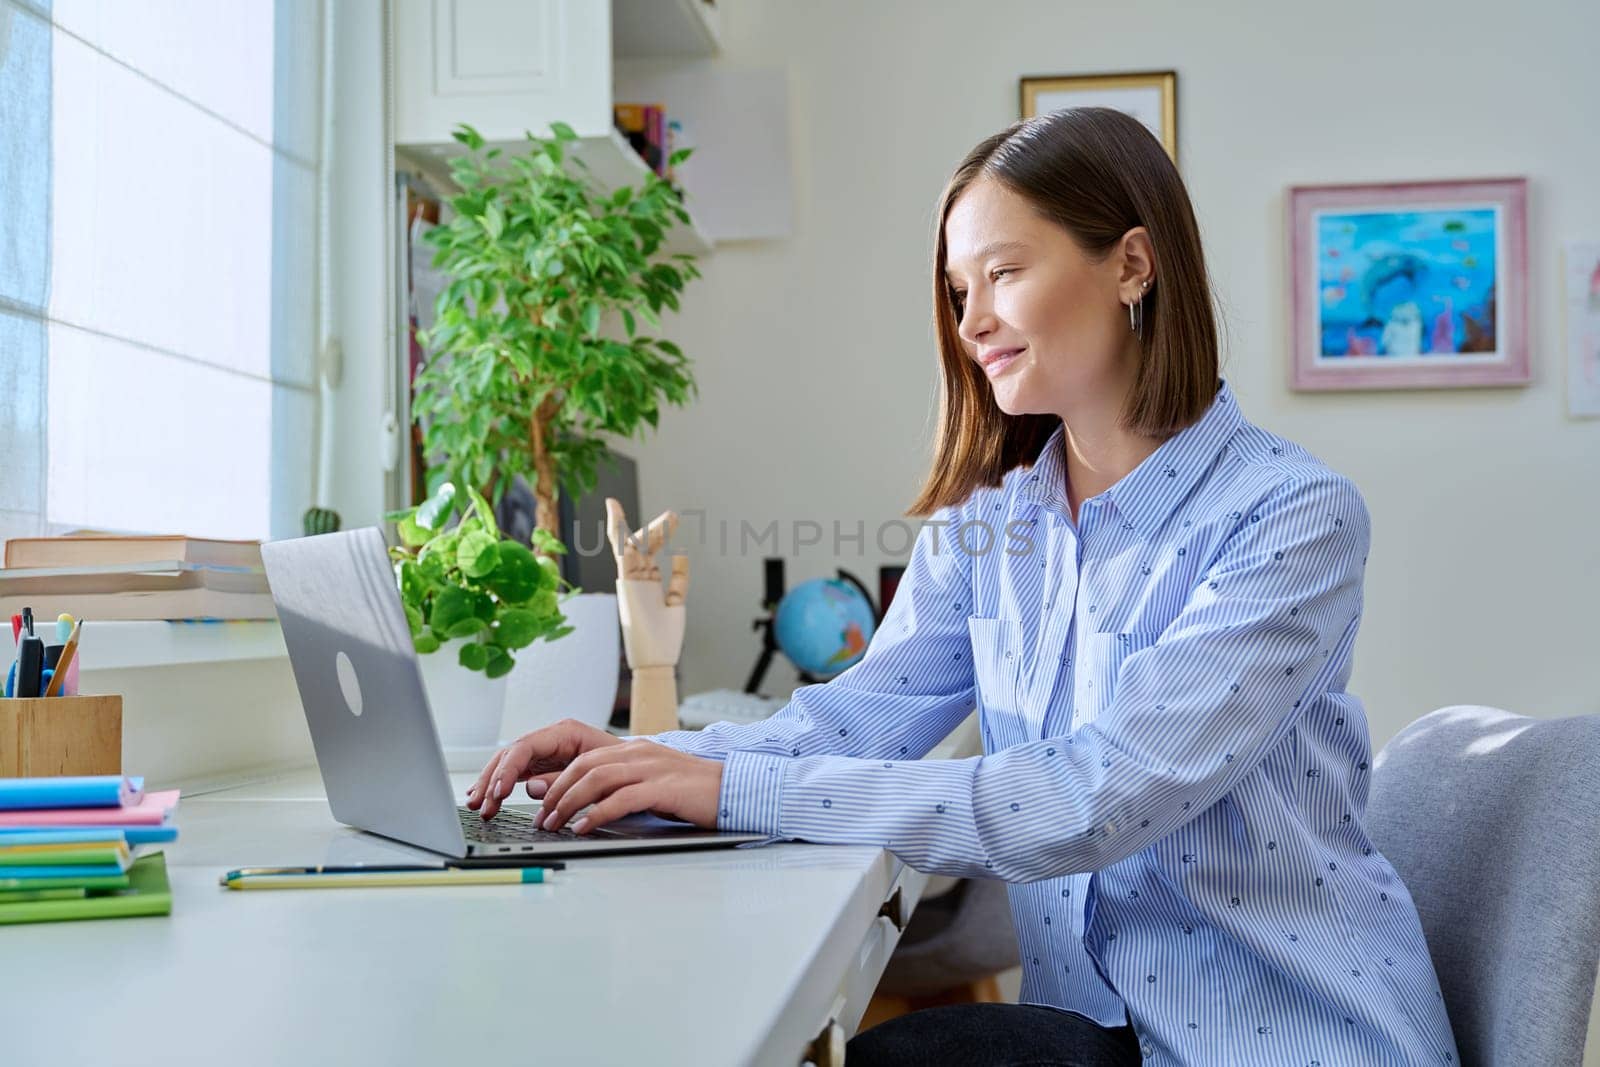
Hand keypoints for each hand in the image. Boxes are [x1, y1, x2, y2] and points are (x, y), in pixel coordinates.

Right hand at [465, 718, 623, 819]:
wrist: (641, 767)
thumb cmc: (623, 766)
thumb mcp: (598, 774)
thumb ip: (563, 779)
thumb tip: (532, 787)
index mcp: (565, 732)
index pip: (525, 747)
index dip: (508, 769)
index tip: (499, 792)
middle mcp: (551, 739)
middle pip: (511, 755)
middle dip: (492, 780)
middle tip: (481, 805)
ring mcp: (545, 751)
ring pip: (508, 764)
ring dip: (490, 784)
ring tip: (477, 805)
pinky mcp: (543, 765)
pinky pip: (515, 773)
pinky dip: (499, 785)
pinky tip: (486, 798)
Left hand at [535, 740, 723, 834]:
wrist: (732, 790)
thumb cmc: (692, 793)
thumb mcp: (649, 784)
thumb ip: (618, 788)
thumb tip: (583, 804)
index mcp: (634, 749)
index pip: (584, 758)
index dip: (558, 780)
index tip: (543, 802)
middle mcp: (640, 753)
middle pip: (585, 765)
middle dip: (557, 792)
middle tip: (544, 817)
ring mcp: (652, 768)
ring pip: (598, 778)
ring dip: (570, 802)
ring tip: (557, 823)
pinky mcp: (665, 787)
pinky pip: (622, 798)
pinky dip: (598, 813)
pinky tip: (585, 826)